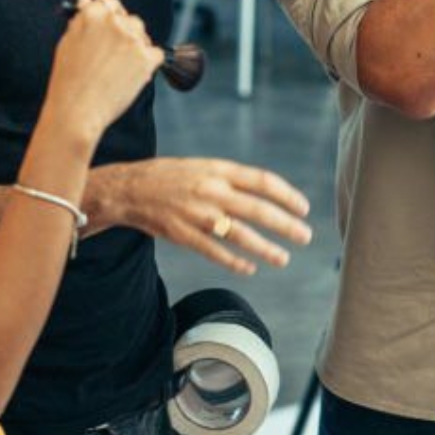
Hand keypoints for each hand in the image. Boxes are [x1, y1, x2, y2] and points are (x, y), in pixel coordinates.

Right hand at [46, 0, 163, 142]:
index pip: (111, 3)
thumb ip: (82, 16)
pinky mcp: (146, 58)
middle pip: (131, 20)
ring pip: (143, 36)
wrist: (77, 111)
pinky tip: (129, 77)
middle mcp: (114, 22)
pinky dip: (148, 64)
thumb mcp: (69, 41)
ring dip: (137, 48)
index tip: (109, 32)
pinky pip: (156, 54)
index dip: (111, 18)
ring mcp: (132, 39)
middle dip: (126, 35)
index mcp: (92, 13)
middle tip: (113, 58)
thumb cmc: (68, 79)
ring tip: (116, 71)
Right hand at [90, 157, 312, 274]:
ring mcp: (197, 214)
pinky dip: (235, 262)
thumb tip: (264, 194)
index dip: (287, 195)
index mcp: (218, 169)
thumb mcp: (202, 166)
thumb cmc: (169, 177)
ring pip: (240, 235)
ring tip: (283, 258)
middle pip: (258, 209)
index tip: (303, 208)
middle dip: (286, 225)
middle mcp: (211, 190)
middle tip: (305, 236)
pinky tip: (250, 268)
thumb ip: (230, 179)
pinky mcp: (183, 234)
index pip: (262, 181)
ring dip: (266, 248)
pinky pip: (215, 252)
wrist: (128, 189)